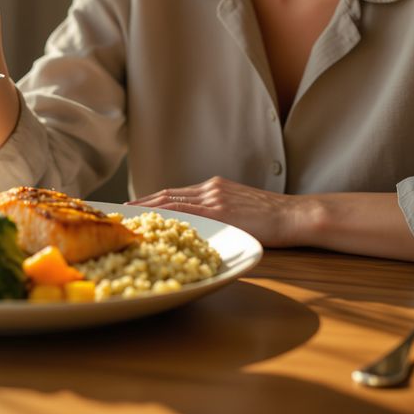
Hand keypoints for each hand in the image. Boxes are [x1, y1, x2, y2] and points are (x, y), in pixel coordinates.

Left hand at [129, 176, 315, 247]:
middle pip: (167, 195)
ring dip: (147, 208)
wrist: (293, 215)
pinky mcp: (220, 211)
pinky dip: (165, 216)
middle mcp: (210, 189)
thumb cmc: (272, 218)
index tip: (133, 205)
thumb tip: (202, 226)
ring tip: (127, 215)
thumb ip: (220, 211)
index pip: (175, 193)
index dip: (151, 199)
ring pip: (171, 201)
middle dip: (142, 202)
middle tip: (120, 210)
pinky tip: (152, 222)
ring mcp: (214, 198)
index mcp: (214, 187)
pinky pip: (186, 213)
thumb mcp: (240, 207)